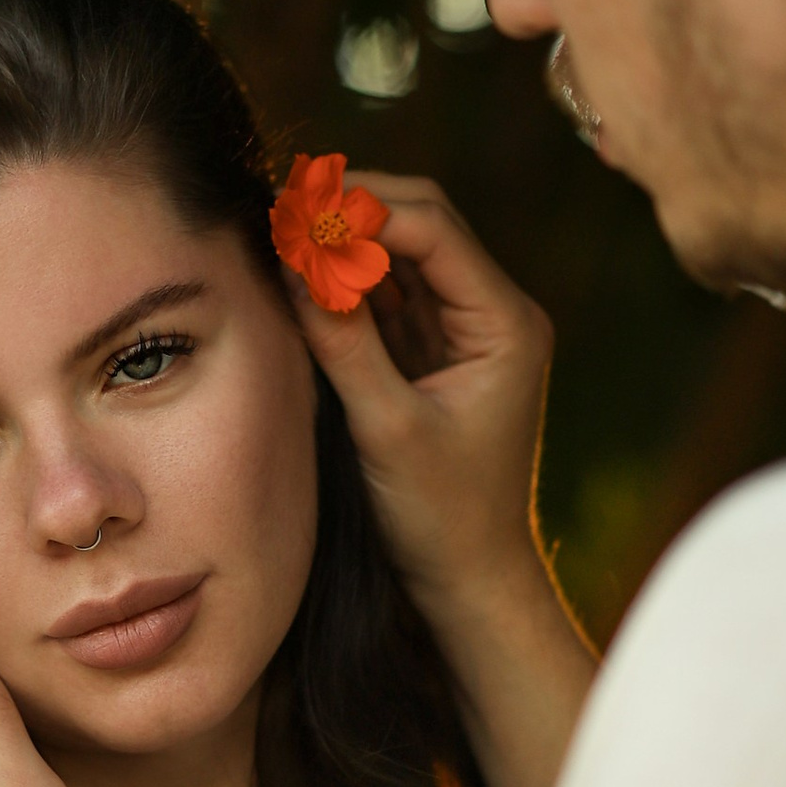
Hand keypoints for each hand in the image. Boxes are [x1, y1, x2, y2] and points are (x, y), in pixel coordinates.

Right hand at [289, 172, 555, 614]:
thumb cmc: (441, 516)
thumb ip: (343, 343)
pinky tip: (299, 273)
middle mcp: (494, 314)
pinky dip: (344, 279)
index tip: (297, 211)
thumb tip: (297, 263)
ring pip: (400, 251)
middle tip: (279, 208)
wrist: (469, 577)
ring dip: (344, 240)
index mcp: (506, 324)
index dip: (364, 210)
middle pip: (421, 223)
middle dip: (352, 211)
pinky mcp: (434, 350)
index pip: (435, 228)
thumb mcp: (386, 429)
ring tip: (279, 232)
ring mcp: (464, 329)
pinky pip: (387, 291)